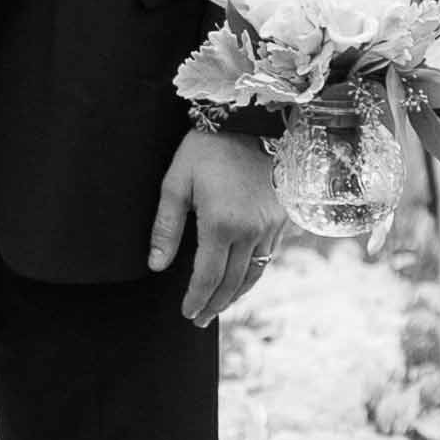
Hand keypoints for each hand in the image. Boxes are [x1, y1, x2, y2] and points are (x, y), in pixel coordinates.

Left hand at [148, 129, 279, 323]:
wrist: (251, 119)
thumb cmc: (207, 148)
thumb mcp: (176, 182)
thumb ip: (166, 227)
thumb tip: (156, 265)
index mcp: (221, 225)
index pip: (208, 277)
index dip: (197, 299)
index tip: (187, 313)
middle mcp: (251, 231)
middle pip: (233, 283)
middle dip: (214, 305)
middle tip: (199, 319)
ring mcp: (271, 227)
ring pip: (254, 274)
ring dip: (235, 295)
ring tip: (218, 306)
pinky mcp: (284, 219)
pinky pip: (268, 257)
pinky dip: (253, 274)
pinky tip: (241, 280)